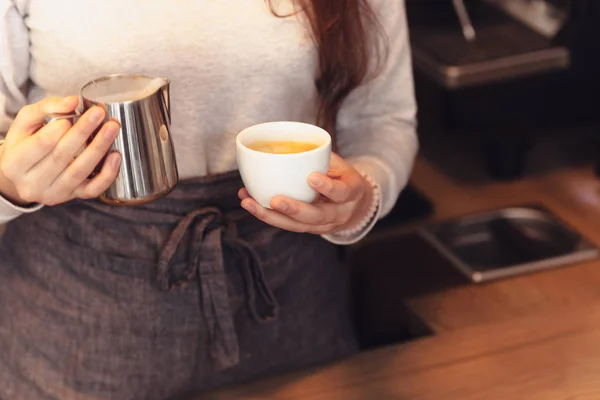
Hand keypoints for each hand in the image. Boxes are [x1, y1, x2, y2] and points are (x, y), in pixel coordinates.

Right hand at [0, 96, 120, 205]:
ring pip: (79, 172)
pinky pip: (93, 190)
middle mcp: (32, 184)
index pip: (38, 145)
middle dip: (82, 133)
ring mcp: (53, 194)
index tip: (73, 111)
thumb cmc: (25, 143)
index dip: (57, 129)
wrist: (25, 174)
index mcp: (13, 164)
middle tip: (99, 113)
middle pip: (61, 157)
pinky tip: (115, 156)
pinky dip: (107, 174)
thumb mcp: (25, 122)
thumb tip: (72, 101)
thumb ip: (47, 108)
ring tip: (112, 128)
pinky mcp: (72, 198)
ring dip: (99, 148)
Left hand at [238, 153, 373, 234]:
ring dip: (270, 216)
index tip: (312, 177)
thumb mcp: (341, 165)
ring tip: (249, 202)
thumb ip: (321, 158)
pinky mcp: (308, 229)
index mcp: (352, 193)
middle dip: (294, 209)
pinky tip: (250, 203)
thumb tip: (292, 142)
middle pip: (317, 216)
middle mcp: (339, 213)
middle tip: (275, 200)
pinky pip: (287, 225)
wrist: (354, 205)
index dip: (328, 188)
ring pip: (297, 226)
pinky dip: (267, 215)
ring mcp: (323, 225)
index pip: (342, 193)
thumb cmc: (343, 178)